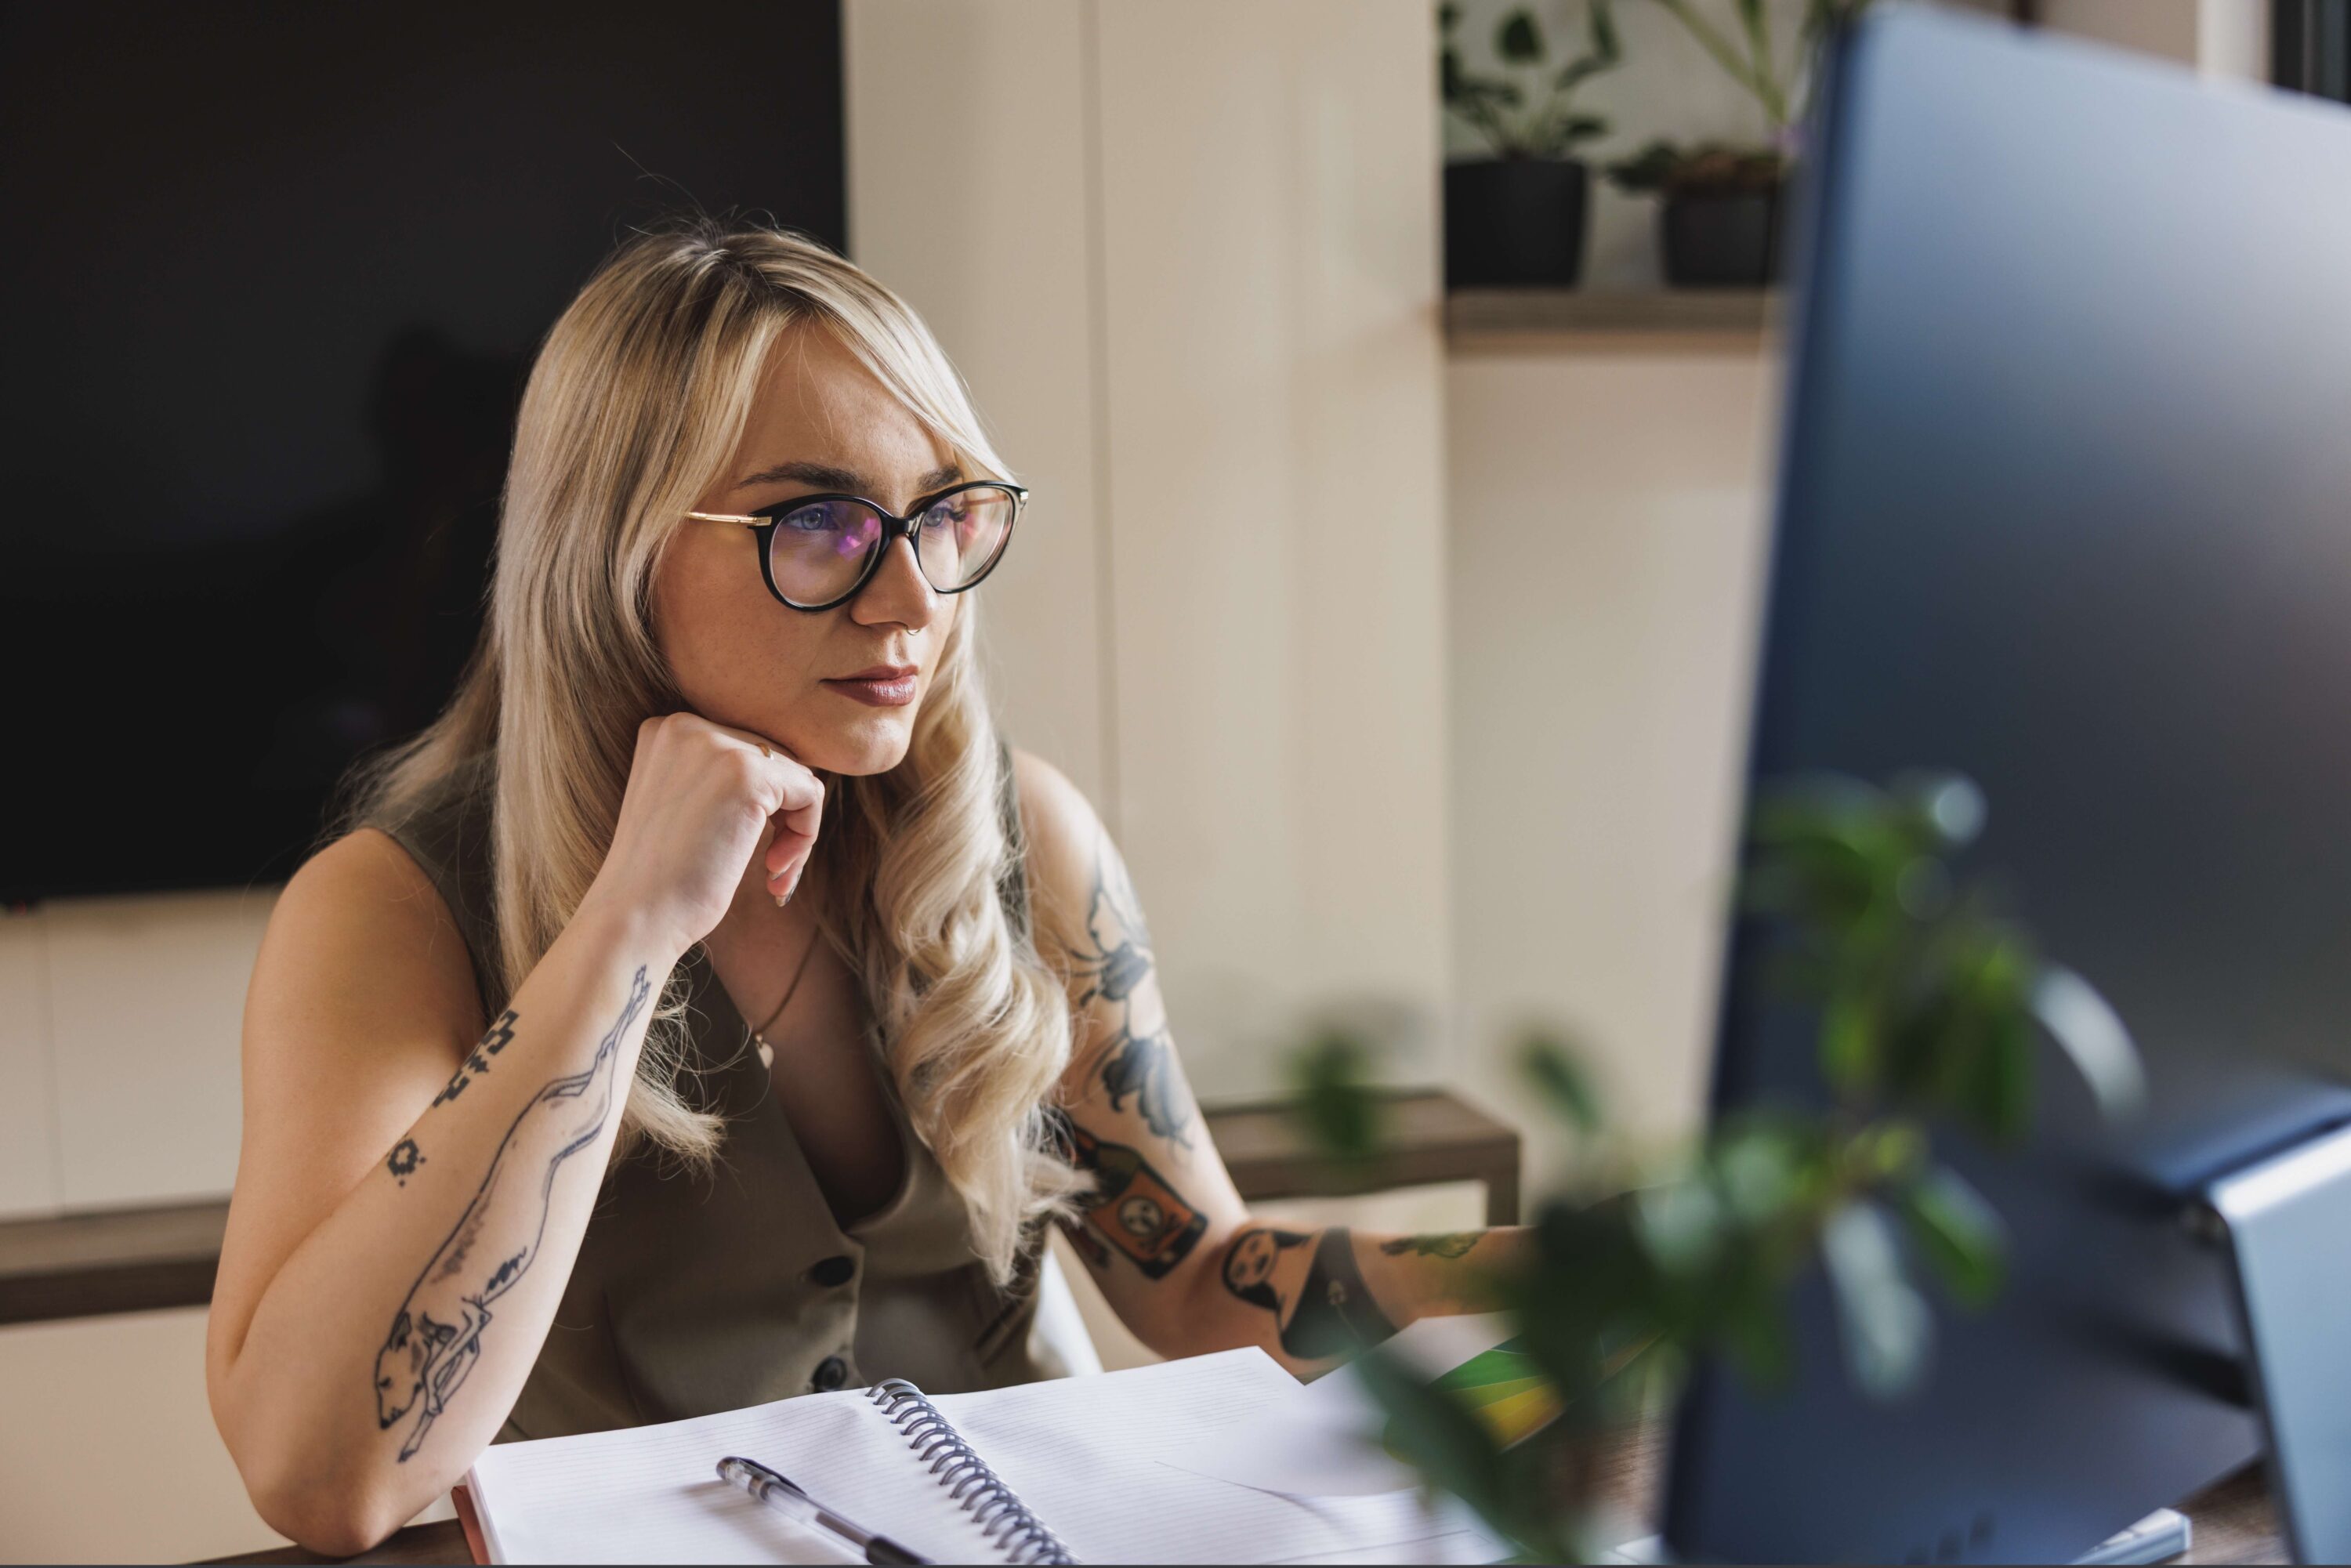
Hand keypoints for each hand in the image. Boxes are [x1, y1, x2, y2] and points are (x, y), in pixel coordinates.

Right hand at [577, 712, 824, 956]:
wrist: (635, 917)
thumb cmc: (661, 879)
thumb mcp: (683, 807)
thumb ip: (719, 777)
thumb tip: (792, 771)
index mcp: (666, 730)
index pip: (745, 749)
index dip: (760, 803)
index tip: (751, 849)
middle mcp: (686, 725)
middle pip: (773, 759)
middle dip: (781, 816)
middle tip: (769, 869)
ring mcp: (716, 745)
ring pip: (795, 776)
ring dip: (795, 831)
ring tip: (773, 874)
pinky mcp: (748, 774)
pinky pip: (810, 793)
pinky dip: (805, 836)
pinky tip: (774, 872)